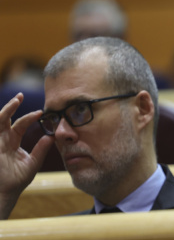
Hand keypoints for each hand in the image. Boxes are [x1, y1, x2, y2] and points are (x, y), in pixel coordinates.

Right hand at [0, 93, 53, 218]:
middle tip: (21, 95)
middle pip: (6, 118)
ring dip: (6, 109)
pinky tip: (3, 115)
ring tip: (16, 100)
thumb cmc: (16, 180)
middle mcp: (2, 139)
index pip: (20, 124)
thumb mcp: (32, 162)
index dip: (30, 117)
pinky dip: (0, 120)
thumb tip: (52, 136)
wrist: (5, 193)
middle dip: (12, 106)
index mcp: (12, 142)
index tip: (41, 112)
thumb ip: (41, 149)